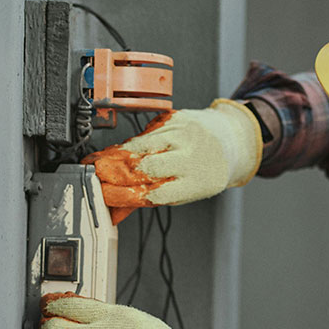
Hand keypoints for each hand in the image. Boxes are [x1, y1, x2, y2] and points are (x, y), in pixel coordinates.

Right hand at [82, 99, 261, 223]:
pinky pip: (145, 132)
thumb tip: (117, 210)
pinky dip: (132, 142)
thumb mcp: (186, 191)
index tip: (107, 195)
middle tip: (98, 175)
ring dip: (118, 156)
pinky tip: (124, 149)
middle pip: (145, 166)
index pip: (154, 192)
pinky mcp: (175, 118)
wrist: (231, 138)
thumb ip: (152, 198)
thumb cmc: (206, 171)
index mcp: (195, 183)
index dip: (126, 195)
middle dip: (117, 172)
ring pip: (140, 145)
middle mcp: (190, 157)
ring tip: (103, 162)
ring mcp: (183, 134)